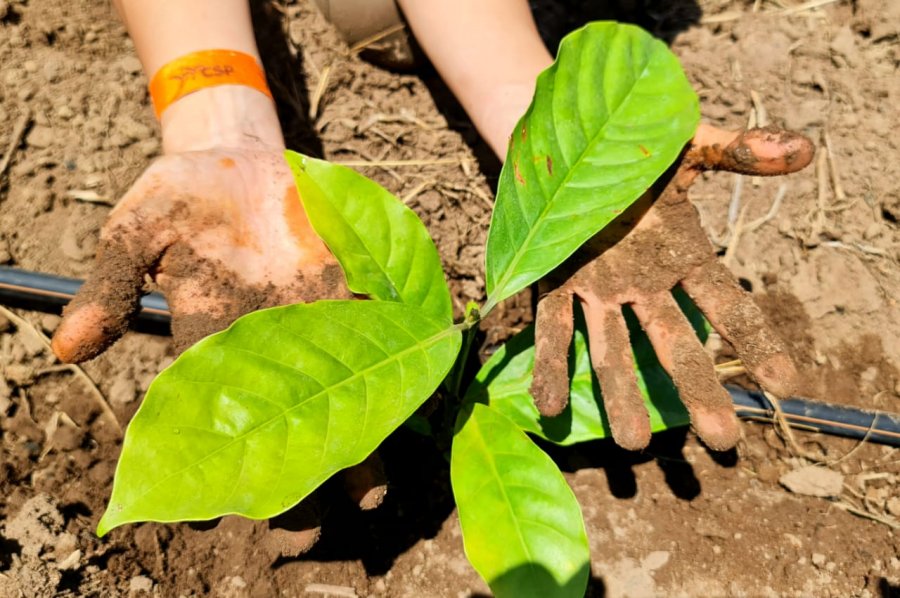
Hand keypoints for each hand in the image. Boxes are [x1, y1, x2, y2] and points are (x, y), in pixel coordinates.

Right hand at [49, 99, 384, 552]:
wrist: (241, 159)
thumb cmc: (183, 196)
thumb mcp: (138, 228)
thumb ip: (113, 284)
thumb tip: (69, 348)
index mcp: (213, 332)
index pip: (207, 407)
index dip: (205, 457)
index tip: (201, 516)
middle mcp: (272, 337)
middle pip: (283, 415)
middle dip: (291, 466)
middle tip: (302, 524)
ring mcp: (319, 313)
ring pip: (342, 384)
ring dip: (357, 436)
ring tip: (368, 496)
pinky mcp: (359, 282)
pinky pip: (385, 323)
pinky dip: (403, 357)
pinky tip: (418, 397)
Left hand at [529, 125, 814, 450]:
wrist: (574, 143)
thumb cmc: (639, 150)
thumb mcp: (689, 146)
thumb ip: (737, 153)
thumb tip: (805, 150)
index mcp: (682, 255)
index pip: (728, 304)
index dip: (757, 340)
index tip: (785, 383)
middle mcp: (643, 284)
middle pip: (676, 345)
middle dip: (698, 391)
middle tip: (721, 439)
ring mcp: (597, 290)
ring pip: (612, 349)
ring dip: (621, 396)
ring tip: (630, 446)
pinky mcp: (553, 283)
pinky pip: (551, 328)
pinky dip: (550, 365)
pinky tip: (548, 406)